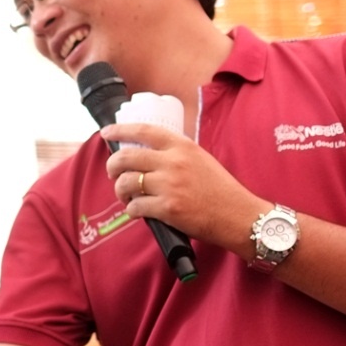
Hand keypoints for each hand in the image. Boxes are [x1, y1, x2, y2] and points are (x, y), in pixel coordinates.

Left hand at [102, 121, 264, 251]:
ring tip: (125, 195)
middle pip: (126, 157)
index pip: (144, 130)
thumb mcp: (200, 159)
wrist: (238, 215)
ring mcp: (169, 185)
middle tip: (113, 173)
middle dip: (112, 165)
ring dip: (120, 190)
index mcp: (182, 146)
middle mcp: (174, 162)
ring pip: (126, 182)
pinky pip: (135, 206)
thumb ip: (176, 154)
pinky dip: (132, 209)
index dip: (121, 130)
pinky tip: (137, 211)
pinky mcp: (167, 208)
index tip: (107, 133)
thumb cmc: (220, 189)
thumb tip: (147, 154)